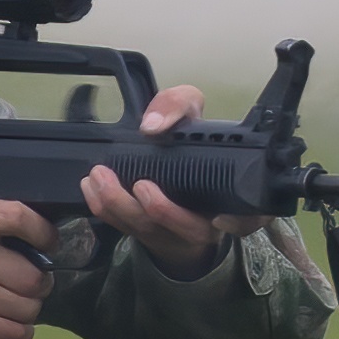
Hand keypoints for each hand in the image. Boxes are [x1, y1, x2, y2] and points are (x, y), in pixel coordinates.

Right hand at [0, 203, 52, 338]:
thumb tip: (44, 243)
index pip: (19, 217)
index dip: (43, 234)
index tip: (47, 246)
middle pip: (33, 275)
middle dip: (37, 287)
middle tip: (24, 289)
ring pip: (28, 307)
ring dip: (26, 312)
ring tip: (8, 307)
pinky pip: (15, 332)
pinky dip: (18, 333)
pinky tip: (4, 325)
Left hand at [79, 83, 234, 272]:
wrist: (171, 170)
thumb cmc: (190, 142)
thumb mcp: (191, 112)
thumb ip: (177, 105)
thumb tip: (152, 125)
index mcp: (231, 195)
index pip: (248, 218)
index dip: (239, 223)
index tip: (220, 218)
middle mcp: (208, 221)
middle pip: (189, 230)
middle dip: (162, 212)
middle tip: (138, 184)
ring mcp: (174, 232)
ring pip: (152, 232)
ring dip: (124, 208)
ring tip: (100, 177)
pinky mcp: (145, 233)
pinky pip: (124, 228)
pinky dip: (106, 210)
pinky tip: (91, 187)